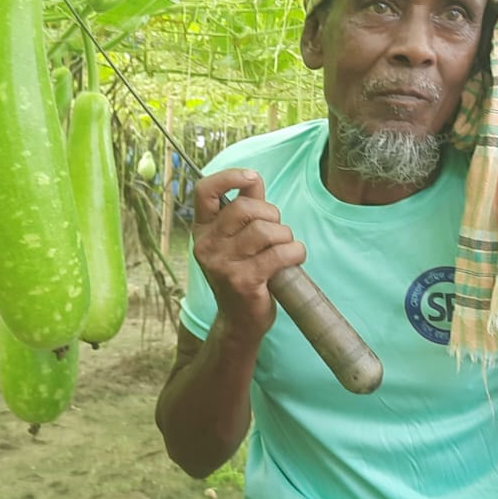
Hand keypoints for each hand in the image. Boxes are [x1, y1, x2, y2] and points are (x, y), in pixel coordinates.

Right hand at [190, 168, 306, 341]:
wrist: (239, 322)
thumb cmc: (242, 275)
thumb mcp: (236, 241)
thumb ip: (246, 208)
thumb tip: (253, 178)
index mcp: (202, 230)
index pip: (204, 191)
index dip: (229, 177)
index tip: (252, 178)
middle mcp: (207, 246)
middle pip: (244, 207)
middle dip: (271, 214)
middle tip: (277, 231)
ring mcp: (222, 265)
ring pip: (264, 230)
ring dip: (285, 235)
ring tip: (285, 248)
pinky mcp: (243, 281)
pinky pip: (279, 253)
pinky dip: (295, 252)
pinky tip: (294, 258)